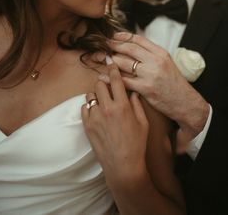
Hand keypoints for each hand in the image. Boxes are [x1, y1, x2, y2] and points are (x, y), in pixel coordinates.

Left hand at [81, 62, 148, 188]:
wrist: (123, 165)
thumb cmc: (136, 144)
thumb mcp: (143, 123)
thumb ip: (137, 104)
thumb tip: (133, 92)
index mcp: (122, 106)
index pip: (116, 80)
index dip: (113, 69)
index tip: (110, 62)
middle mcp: (107, 109)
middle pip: (99, 84)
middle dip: (103, 83)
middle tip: (107, 87)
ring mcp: (95, 117)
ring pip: (90, 95)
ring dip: (96, 95)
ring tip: (102, 102)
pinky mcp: (87, 126)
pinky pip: (84, 108)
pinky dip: (90, 107)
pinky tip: (97, 113)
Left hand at [107, 32, 208, 138]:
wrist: (185, 102)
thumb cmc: (174, 83)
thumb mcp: (166, 63)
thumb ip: (151, 54)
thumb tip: (132, 47)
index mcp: (161, 53)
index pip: (139, 39)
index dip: (123, 37)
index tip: (114, 37)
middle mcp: (156, 61)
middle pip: (129, 49)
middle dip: (114, 46)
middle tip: (104, 45)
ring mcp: (150, 74)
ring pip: (124, 63)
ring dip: (111, 61)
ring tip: (104, 59)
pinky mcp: (145, 88)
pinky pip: (123, 81)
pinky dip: (111, 78)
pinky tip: (103, 77)